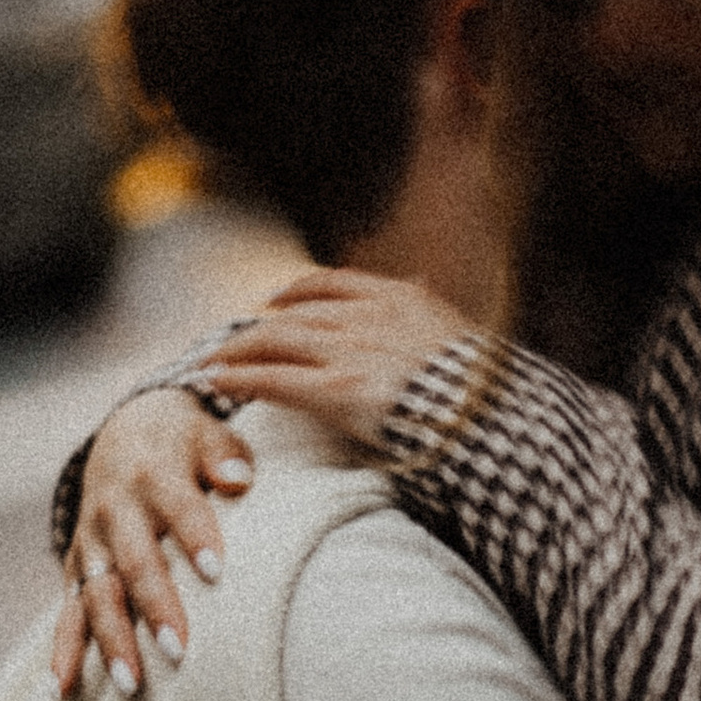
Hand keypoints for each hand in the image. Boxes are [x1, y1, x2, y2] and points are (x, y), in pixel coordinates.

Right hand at [52, 390, 253, 698]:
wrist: (125, 434)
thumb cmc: (182, 444)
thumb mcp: (204, 433)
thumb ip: (223, 454)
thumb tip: (238, 478)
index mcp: (152, 474)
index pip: (177, 506)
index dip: (194, 536)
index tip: (216, 572)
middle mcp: (114, 511)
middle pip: (134, 562)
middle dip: (155, 606)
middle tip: (179, 650)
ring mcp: (91, 543)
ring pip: (97, 596)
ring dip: (112, 641)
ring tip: (132, 685)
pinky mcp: (77, 568)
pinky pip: (66, 612)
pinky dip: (63, 651)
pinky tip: (63, 690)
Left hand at [204, 270, 473, 452]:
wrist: (490, 417)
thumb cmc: (481, 387)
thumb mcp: (458, 330)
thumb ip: (430, 308)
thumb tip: (423, 284)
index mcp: (399, 297)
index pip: (332, 283)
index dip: (296, 290)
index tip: (274, 299)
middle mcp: (367, 316)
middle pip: (294, 313)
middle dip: (257, 328)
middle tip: (231, 343)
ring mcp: (349, 352)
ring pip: (274, 340)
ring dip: (236, 351)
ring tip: (210, 364)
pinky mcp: (336, 391)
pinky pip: (274, 379)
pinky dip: (239, 379)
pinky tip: (217, 383)